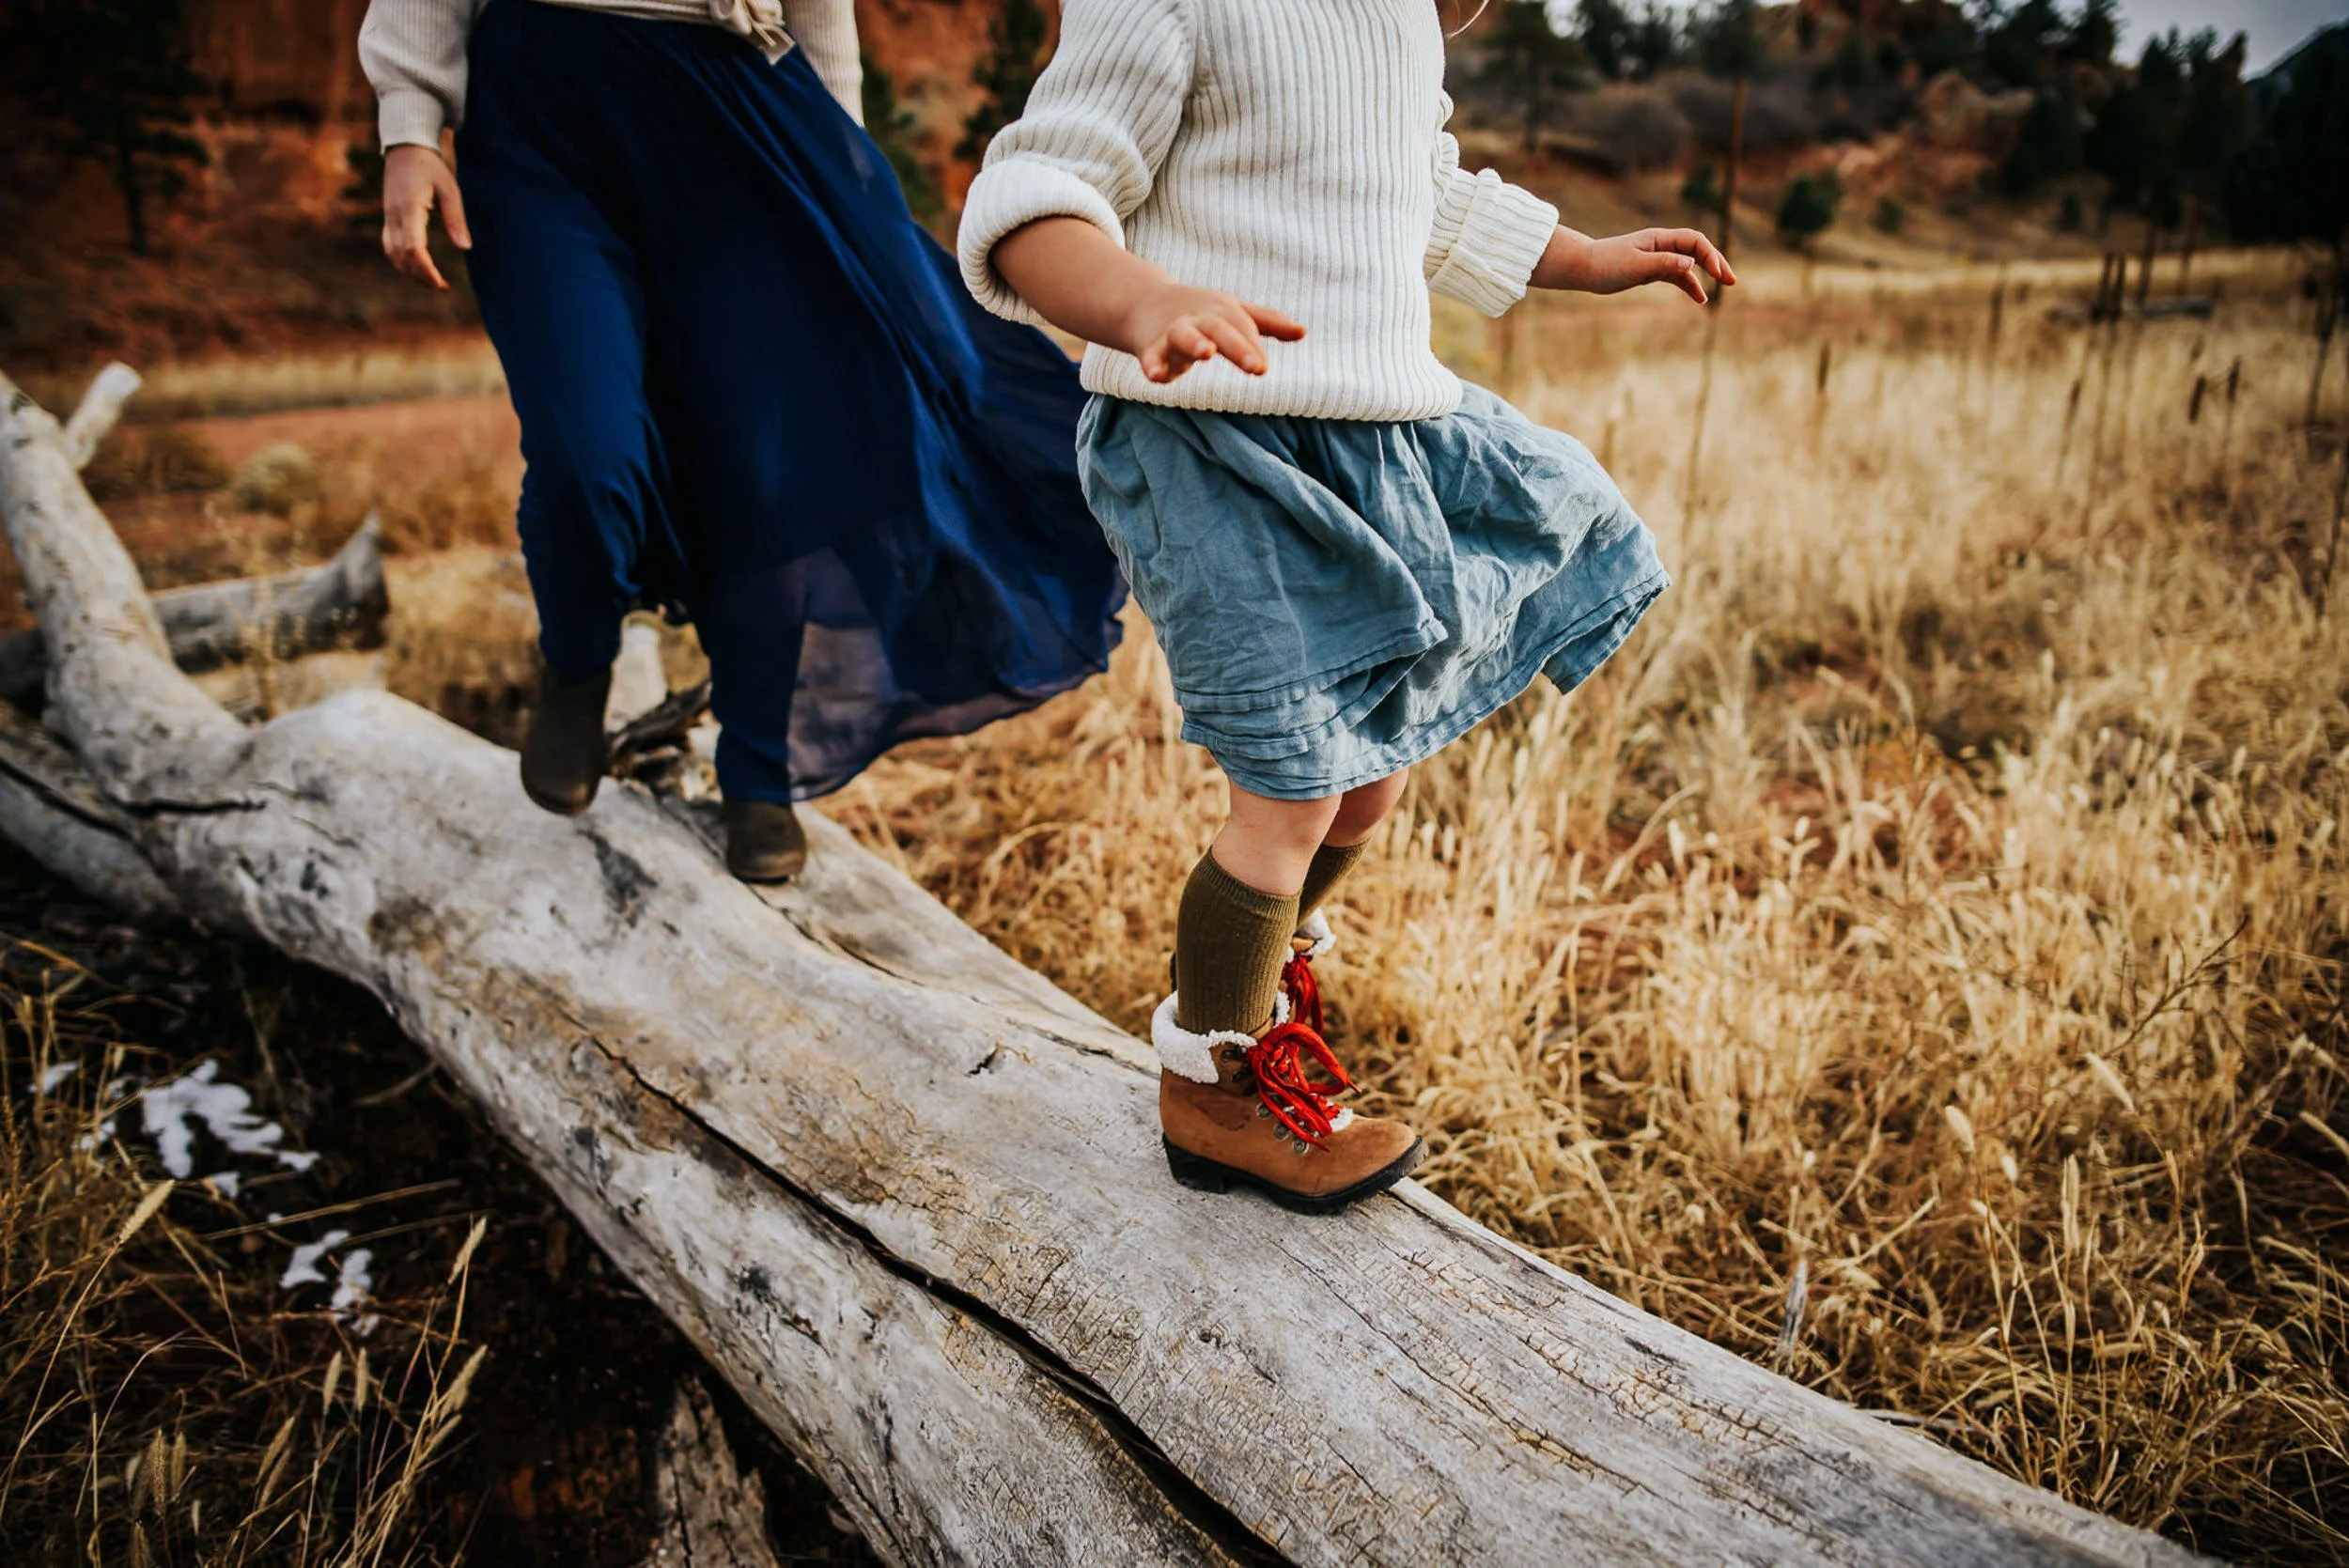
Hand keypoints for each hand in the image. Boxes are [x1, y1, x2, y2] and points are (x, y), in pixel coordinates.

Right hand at [382, 143, 471, 290]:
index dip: (426, 269)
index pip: (413, 247)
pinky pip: (389, 246)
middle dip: (420, 276)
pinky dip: (401, 261)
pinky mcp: (388, 217)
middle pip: (401, 256)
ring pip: (392, 253)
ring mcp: (388, 216)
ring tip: (432, 281)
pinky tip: (418, 268)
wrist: (406, 147)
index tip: (441, 283)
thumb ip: (456, 219)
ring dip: (410, 271)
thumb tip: (465, 248)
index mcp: (410, 208)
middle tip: (443, 287)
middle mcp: (394, 215)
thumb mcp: (450, 189)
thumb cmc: (431, 167)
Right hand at [1122, 283, 1304, 383]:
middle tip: (1256, 367)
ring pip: (1185, 336)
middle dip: (1238, 347)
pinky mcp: (1151, 347)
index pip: (1243, 329)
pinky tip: (1156, 376)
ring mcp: (1174, 332)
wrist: (1145, 303)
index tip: (1261, 368)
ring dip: (1195, 343)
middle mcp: (1200, 320)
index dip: (1251, 347)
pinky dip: (1152, 364)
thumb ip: (1268, 322)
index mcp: (1223, 313)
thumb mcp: (1234, 312)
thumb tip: (1303, 332)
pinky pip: (1151, 356)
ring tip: (1206, 352)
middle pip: (1221, 331)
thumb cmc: (1200, 312)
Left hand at [1532, 227, 1734, 304]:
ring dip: (1707, 274)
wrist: (1585, 268)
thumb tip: (1691, 263)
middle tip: (1731, 280)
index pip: (1694, 241)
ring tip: (1723, 287)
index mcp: (1660, 238)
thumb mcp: (1636, 265)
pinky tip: (1700, 298)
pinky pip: (1677, 276)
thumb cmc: (1607, 264)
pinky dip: (1690, 285)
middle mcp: (1662, 245)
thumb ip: (1663, 263)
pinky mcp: (1652, 270)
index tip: (1717, 274)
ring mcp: (1658, 257)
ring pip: (1690, 264)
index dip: (1710, 255)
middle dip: (1716, 262)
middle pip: (1697, 249)